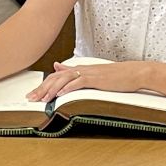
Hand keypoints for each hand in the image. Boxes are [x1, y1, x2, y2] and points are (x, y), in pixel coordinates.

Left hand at [27, 60, 147, 101]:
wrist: (134, 72)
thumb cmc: (117, 76)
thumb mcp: (94, 73)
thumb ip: (75, 72)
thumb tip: (58, 67)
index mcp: (81, 70)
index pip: (57, 76)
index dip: (44, 85)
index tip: (33, 95)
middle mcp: (82, 70)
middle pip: (57, 77)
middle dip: (42, 88)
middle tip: (31, 99)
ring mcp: (90, 74)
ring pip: (65, 79)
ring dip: (52, 89)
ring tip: (43, 98)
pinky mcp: (97, 79)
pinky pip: (80, 82)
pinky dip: (69, 87)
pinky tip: (61, 93)